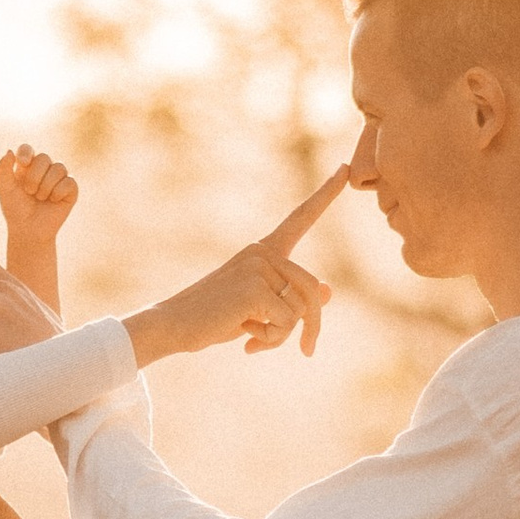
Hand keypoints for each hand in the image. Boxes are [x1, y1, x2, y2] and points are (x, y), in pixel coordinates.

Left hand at [0, 142, 76, 244]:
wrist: (29, 230)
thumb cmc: (16, 209)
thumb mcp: (5, 189)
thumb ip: (2, 169)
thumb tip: (10, 150)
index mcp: (27, 166)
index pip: (27, 149)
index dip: (26, 152)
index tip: (23, 164)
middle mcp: (44, 169)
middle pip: (44, 157)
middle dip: (34, 176)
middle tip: (29, 192)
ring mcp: (59, 178)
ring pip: (59, 168)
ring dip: (46, 186)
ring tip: (40, 198)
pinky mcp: (71, 189)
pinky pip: (69, 181)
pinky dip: (58, 192)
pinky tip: (53, 201)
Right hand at [125, 167, 345, 368]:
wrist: (173, 325)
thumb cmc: (216, 316)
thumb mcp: (261, 307)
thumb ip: (292, 298)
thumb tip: (329, 290)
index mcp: (265, 250)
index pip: (301, 218)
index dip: (325, 194)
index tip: (345, 167)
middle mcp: (263, 251)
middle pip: (313, 290)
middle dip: (311, 326)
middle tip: (304, 351)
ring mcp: (258, 266)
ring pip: (302, 310)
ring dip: (283, 336)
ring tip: (253, 336)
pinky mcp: (254, 288)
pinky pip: (286, 322)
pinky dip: (271, 340)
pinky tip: (246, 338)